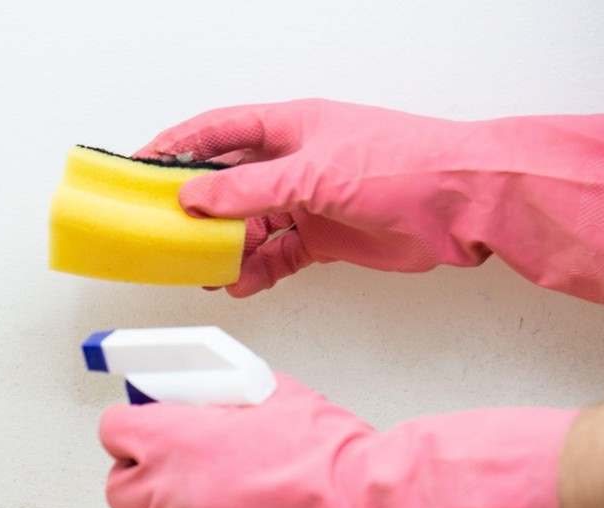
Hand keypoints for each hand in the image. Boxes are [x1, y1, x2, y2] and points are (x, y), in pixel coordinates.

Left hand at [99, 375, 603, 507]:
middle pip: (119, 487)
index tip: (144, 438)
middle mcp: (162, 490)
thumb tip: (209, 402)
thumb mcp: (269, 395)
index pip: (114, 431)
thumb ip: (223, 401)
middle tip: (173, 479)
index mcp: (170, 438)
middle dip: (143, 480)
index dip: (132, 433)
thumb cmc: (328, 457)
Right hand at [135, 99, 603, 308]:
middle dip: (195, 211)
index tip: (139, 167)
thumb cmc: (405, 164)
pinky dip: (256, 272)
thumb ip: (248, 190)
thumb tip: (192, 197)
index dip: (176, 147)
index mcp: (289, 128)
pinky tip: (241, 284)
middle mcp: (295, 163)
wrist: (465, 203)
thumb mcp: (312, 173)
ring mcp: (308, 201)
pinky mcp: (324, 238)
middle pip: (227, 185)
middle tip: (163, 234)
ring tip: (205, 269)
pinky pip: (276, 257)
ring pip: (247, 227)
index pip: (218, 132)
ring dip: (224, 249)